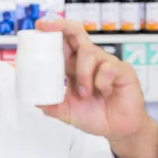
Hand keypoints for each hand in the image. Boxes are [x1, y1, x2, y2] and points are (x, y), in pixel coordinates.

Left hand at [35, 19, 157, 157]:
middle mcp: (90, 60)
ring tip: (85, 93)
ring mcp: (106, 63)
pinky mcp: (122, 71)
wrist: (118, 130)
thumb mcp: (66, 112)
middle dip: (61, 26)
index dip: (52, 32)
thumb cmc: (94, 115)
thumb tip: (34, 100)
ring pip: (89, 52)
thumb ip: (51, 105)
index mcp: (74, 66)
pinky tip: (105, 93)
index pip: (63, 42)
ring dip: (83, 74)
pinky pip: (108, 68)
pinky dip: (102, 82)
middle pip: (76, 33)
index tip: (39, 26)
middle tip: (46, 26)